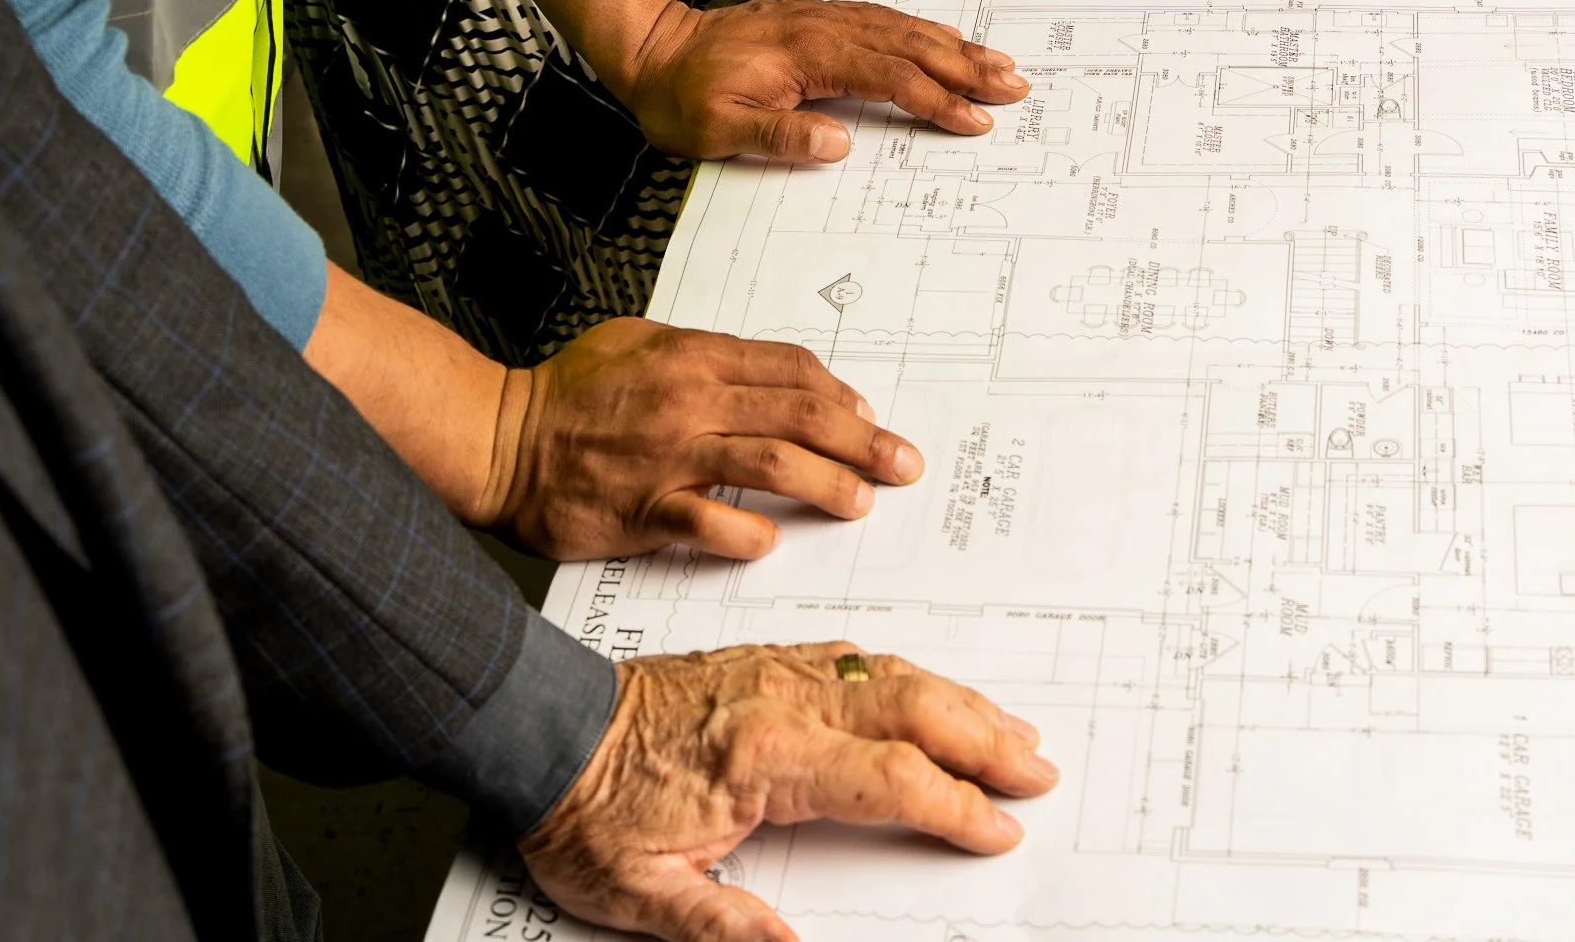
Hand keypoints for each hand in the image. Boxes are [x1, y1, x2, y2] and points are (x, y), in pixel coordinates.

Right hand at [475, 319, 925, 559]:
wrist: (497, 438)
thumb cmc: (567, 393)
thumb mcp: (639, 342)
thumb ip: (705, 354)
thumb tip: (771, 374)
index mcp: (692, 356)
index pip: (792, 370)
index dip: (841, 395)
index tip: (868, 417)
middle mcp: (689, 402)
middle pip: (800, 416)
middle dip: (863, 441)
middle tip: (902, 464)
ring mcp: (668, 457)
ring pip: (772, 465)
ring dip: (828, 484)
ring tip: (861, 502)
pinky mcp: (643, 509)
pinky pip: (711, 523)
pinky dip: (749, 534)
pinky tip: (773, 543)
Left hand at [520, 643, 1058, 941]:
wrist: (538, 725)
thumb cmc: (581, 807)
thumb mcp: (640, 891)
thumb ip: (721, 926)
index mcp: (765, 756)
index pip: (889, 780)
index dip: (954, 807)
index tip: (997, 831)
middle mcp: (784, 701)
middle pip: (912, 711)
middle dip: (984, 742)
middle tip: (1037, 769)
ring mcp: (778, 674)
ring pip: (893, 677)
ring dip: (960, 702)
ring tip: (1010, 730)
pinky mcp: (766, 662)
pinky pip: (858, 659)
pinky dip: (911, 676)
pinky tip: (932, 691)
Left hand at [618, 0, 1029, 163]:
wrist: (652, 48)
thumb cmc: (682, 94)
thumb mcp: (719, 129)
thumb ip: (780, 136)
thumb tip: (838, 144)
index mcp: (807, 53)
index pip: (889, 77)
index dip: (936, 100)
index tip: (973, 120)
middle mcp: (823, 27)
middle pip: (910, 45)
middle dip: (967, 66)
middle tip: (1015, 85)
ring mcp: (823, 18)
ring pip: (903, 28)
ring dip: (954, 46)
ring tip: (998, 63)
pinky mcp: (818, 18)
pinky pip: (884, 21)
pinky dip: (923, 32)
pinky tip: (946, 42)